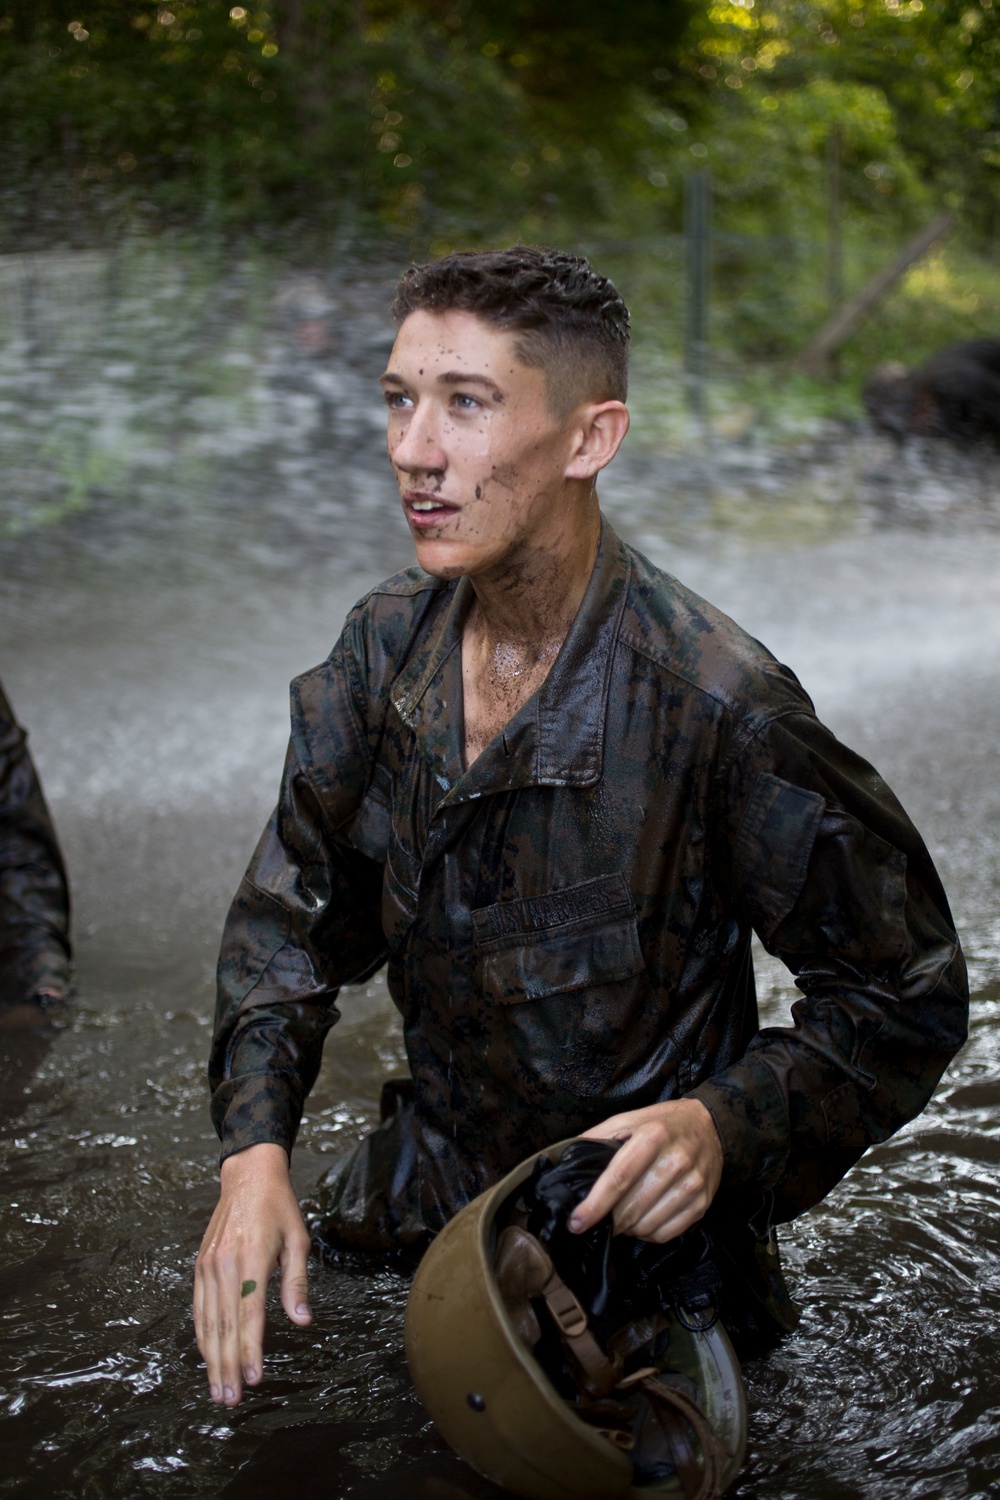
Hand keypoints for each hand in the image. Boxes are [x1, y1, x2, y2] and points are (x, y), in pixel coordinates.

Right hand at [193, 1142, 311, 1406]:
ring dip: (212, 1358)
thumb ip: (297, 1283)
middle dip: (227, 1365)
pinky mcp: (200, 1266)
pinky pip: (199, 1308)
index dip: (250, 1349)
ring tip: (218, 1389)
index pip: (249, 1314)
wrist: (247, 1176)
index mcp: (250, 1258)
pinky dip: (202, 1335)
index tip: (253, 1378)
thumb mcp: (298, 1240)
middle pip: (224, 1325)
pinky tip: (208, 1356)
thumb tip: (302, 1322)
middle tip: (230, 1399)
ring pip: (207, 1321)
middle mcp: (224, 1265)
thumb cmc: (279, 1208)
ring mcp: (208, 1266)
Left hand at [568, 1099, 723, 1243]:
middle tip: (601, 1218)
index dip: (595, 1205)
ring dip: (628, 1228)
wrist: (709, 1127)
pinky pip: (666, 1234)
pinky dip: (647, 1234)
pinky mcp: (702, 1203)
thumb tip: (567, 1160)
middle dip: (609, 1220)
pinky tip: (642, 1220)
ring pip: (647, 1225)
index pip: (618, 1179)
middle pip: (631, 1207)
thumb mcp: (629, 1119)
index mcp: (652, 1136)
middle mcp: (675, 1161)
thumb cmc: (663, 1124)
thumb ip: (598, 1137)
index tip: (577, 1222)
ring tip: (623, 1216)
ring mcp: (692, 1184)